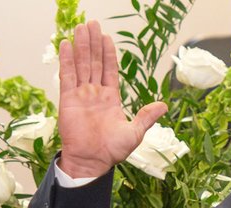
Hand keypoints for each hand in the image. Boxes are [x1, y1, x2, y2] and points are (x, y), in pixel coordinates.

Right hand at [57, 21, 166, 178]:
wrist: (92, 161)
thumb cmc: (113, 151)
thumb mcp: (135, 132)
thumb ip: (146, 116)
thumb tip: (163, 105)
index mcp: (111, 99)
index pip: (110, 71)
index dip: (109, 54)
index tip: (108, 38)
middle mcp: (95, 93)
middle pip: (94, 63)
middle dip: (94, 43)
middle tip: (93, 24)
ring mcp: (81, 95)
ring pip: (81, 65)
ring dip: (81, 46)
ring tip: (81, 28)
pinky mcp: (68, 99)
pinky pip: (67, 76)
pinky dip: (67, 60)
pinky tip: (67, 45)